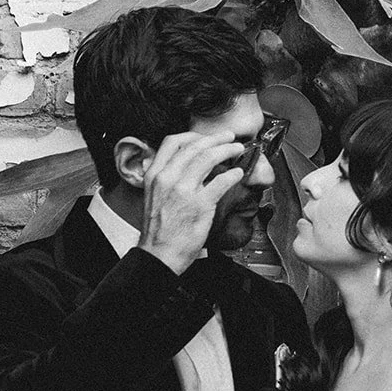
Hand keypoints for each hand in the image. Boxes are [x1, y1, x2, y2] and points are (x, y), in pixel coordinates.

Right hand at [138, 132, 244, 274]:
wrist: (159, 254)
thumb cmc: (158, 231)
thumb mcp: (153, 196)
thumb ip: (167, 178)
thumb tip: (187, 166)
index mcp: (155, 175)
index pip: (173, 142)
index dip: (193, 135)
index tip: (205, 137)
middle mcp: (168, 178)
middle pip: (195, 146)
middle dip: (216, 138)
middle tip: (229, 138)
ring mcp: (184, 190)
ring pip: (209, 158)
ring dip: (227, 150)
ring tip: (237, 150)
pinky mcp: (200, 204)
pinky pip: (221, 181)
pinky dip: (233, 174)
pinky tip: (238, 174)